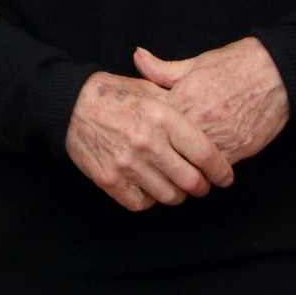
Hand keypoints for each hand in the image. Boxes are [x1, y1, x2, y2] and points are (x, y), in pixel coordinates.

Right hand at [64, 70, 233, 211]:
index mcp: (162, 117)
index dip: (220, 170)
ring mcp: (127, 164)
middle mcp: (147, 142)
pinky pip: (142, 204)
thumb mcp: (150, 90)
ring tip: (174, 185)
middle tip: (201, 185)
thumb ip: (179, 107)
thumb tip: (209, 124)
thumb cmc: (115, 96)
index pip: (204, 154)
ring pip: (169, 196)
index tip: (225, 177)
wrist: (70, 106)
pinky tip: (149, 186)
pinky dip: (150, 199)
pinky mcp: (110, 180)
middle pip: (191, 181)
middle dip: (202, 187)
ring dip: (177, 194)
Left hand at [133, 37, 289, 164]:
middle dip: (163, 153)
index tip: (144, 135)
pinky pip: (217, 167)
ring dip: (185, 166)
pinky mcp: (240, 149)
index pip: (155, 123)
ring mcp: (221, 137)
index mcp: (185, 97)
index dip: (148, 130)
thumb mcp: (195, 63)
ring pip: (193, 163)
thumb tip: (137, 57)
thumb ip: (162, 69)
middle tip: (156, 158)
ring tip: (177, 167)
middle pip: (170, 148)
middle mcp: (201, 120)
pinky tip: (202, 166)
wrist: (276, 72)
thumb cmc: (234, 64)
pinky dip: (208, 169)